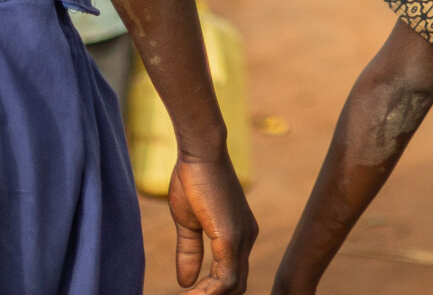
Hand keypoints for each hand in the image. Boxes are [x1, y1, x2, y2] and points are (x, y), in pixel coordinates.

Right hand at [169, 152, 256, 292]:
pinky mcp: (232, 237)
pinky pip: (226, 278)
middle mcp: (247, 238)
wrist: (200, 152)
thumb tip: (185, 282)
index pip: (232, 276)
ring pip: (234, 286)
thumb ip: (190, 252)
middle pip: (237, 286)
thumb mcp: (188, 223)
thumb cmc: (193, 180)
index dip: (211, 291)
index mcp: (239, 234)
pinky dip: (209, 292)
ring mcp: (242, 238)